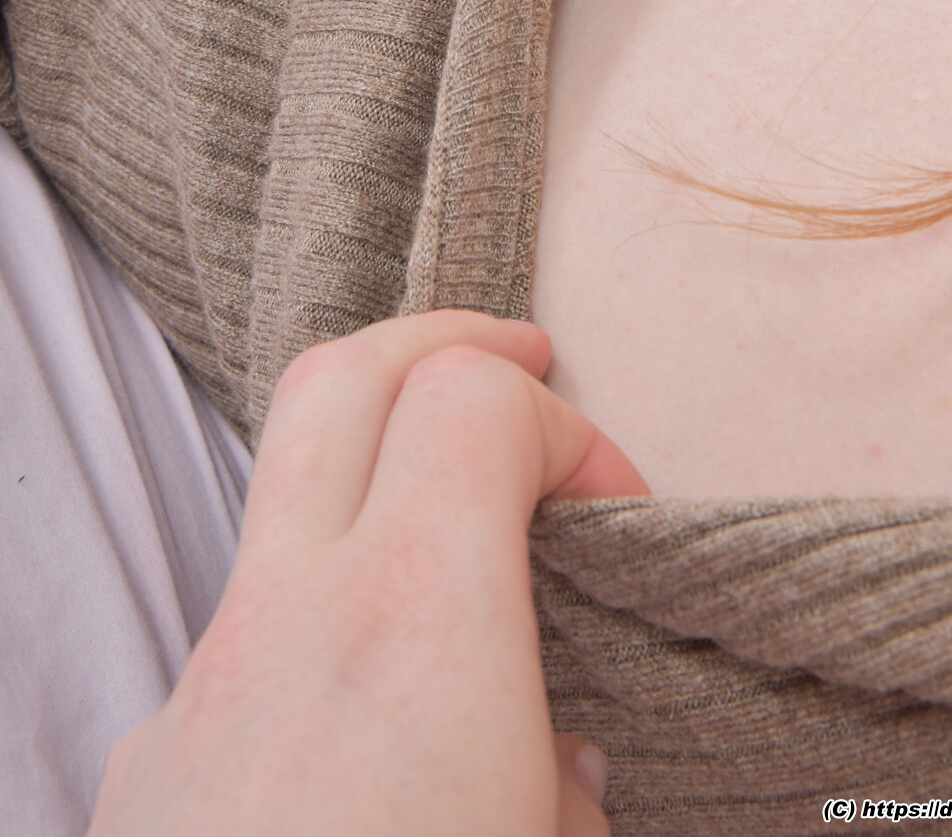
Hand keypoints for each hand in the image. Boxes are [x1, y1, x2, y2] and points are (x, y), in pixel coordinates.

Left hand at [89, 311, 647, 836]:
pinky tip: (368, 721)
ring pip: (278, 491)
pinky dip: (318, 603)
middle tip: (522, 363)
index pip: (473, 401)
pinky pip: (238, 627)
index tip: (617, 511)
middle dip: (445, 344)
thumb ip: (580, 789)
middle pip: (345, 377)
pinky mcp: (151, 766)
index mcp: (411, 633)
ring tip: (460, 519)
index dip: (565, 425)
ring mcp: (199, 688)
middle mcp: (285, 627)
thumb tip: (553, 763)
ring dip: (375, 464)